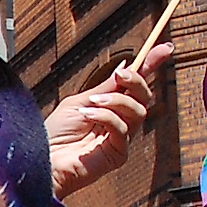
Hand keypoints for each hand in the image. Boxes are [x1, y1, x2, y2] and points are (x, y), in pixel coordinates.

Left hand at [45, 42, 169, 199]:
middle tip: (121, 74)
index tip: (164, 47)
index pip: (136, 85)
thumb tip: (126, 66)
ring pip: (138, 111)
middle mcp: (119, 121)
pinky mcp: (118, 153)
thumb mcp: (80, 102)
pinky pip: (122, 129)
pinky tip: (88, 115)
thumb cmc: (55, 134)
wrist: (42, 160)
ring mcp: (120, 138)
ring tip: (92, 102)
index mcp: (110, 107)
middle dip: (136, 80)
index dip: (151, 65)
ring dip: (116, 101)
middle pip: (144, 97)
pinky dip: (106, 117)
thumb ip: (105, 88)